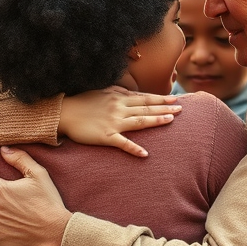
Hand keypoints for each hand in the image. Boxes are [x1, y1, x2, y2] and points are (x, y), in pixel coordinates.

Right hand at [59, 87, 181, 157]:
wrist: (64, 112)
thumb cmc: (82, 102)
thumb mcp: (103, 91)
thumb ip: (119, 91)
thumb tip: (133, 93)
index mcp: (118, 97)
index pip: (145, 98)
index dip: (161, 98)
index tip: (175, 98)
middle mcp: (119, 108)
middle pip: (147, 107)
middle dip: (165, 107)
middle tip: (181, 109)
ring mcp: (113, 122)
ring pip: (139, 121)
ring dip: (156, 120)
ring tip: (171, 120)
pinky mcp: (106, 136)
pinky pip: (122, 143)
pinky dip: (134, 149)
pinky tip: (145, 154)